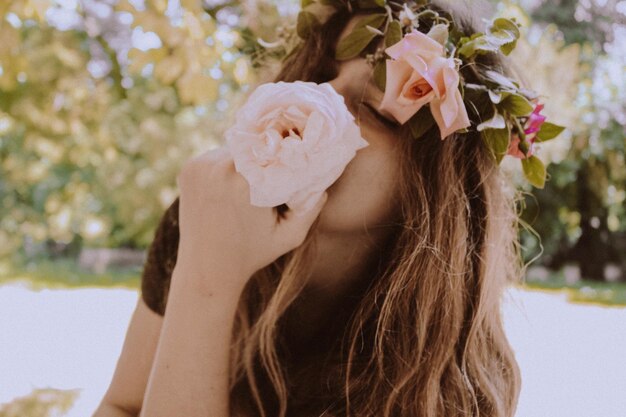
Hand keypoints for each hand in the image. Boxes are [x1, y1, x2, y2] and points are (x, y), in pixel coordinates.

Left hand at [174, 147, 327, 292]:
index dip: (288, 152)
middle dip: (266, 156)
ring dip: (246, 160)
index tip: (298, 158)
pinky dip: (227, 166)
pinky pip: (217, 156)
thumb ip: (310, 209)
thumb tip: (322, 184)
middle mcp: (220, 167)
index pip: (275, 150)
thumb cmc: (252, 254)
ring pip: (235, 150)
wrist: (207, 268)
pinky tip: (232, 187)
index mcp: (246, 180)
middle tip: (278, 167)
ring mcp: (200, 166)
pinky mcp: (188, 169)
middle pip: (254, 146)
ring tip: (254, 181)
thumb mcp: (289, 236)